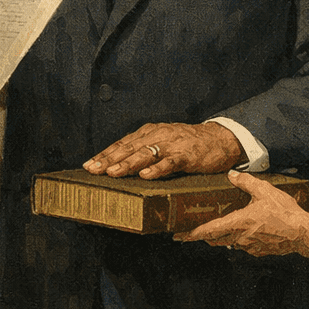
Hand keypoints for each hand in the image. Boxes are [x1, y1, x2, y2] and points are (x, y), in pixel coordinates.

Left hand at [83, 122, 245, 179]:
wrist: (220, 139)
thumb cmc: (189, 144)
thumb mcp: (163, 143)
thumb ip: (145, 152)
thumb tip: (121, 168)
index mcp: (150, 133)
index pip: (122, 143)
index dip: (105, 154)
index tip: (88, 165)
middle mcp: (158, 136)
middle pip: (129, 148)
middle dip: (109, 159)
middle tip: (93, 170)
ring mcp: (172, 145)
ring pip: (145, 154)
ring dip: (128, 164)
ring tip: (113, 172)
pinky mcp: (186, 155)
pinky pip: (170, 162)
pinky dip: (157, 168)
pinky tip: (146, 175)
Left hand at [174, 170, 308, 255]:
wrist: (302, 233)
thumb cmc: (284, 213)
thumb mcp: (265, 191)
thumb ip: (246, 182)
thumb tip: (231, 174)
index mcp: (238, 223)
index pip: (210, 230)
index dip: (193, 233)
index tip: (180, 235)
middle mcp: (240, 238)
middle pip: (215, 240)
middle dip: (203, 236)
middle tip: (191, 232)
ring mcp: (249, 247)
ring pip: (229, 243)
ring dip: (221, 237)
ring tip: (217, 229)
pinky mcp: (259, 251)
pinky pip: (243, 246)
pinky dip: (238, 239)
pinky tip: (245, 231)